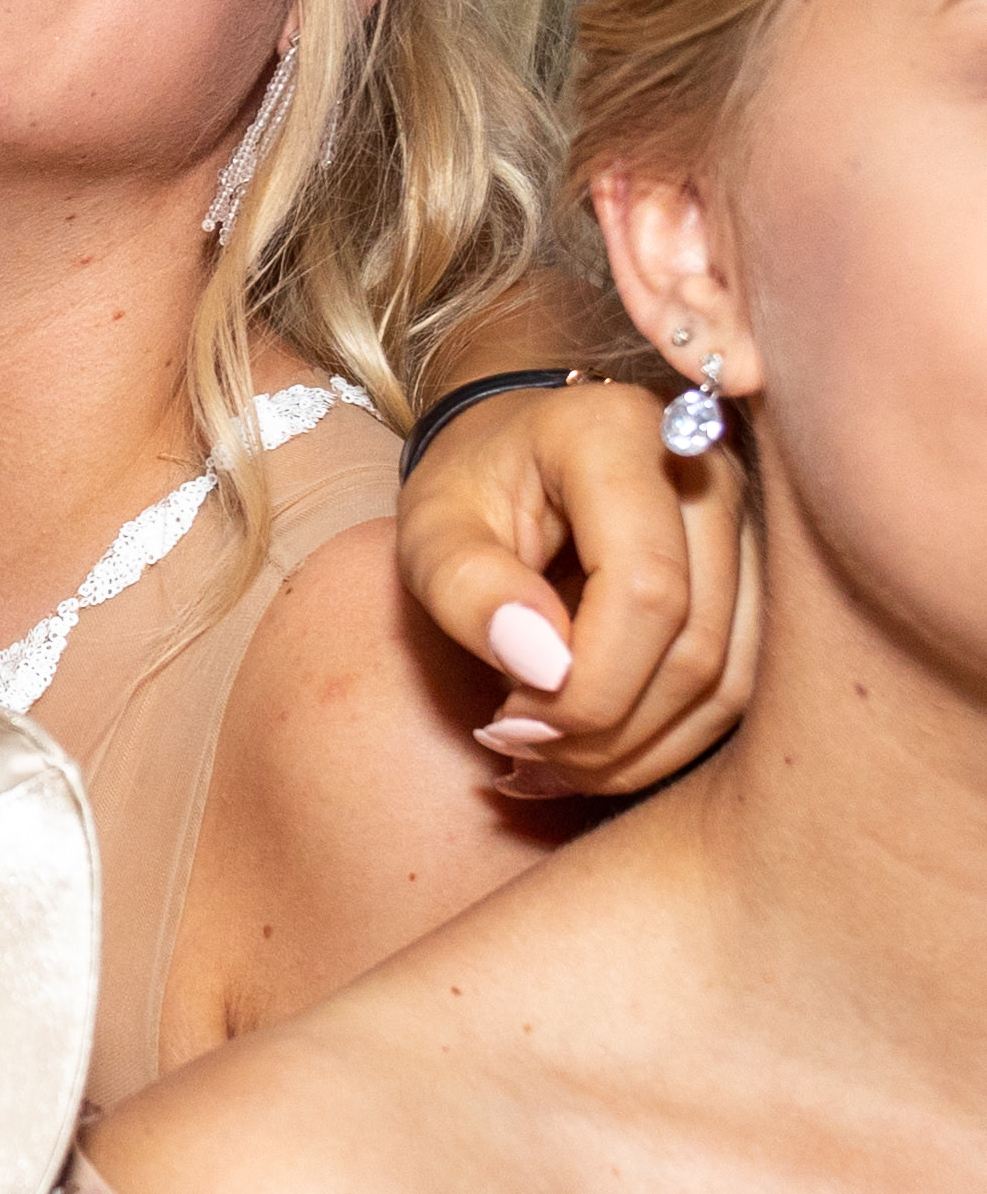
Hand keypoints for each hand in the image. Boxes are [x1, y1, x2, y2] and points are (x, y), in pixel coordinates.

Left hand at [395, 375, 751, 793]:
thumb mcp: (428, 529)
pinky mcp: (765, 573)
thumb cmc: (468, 486)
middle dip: (609, 727)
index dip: (590, 683)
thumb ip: (468, 589)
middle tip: (521, 751)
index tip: (511, 724)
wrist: (518, 449)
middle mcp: (711, 467)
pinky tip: (598, 750)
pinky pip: (742, 681)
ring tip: (552, 758)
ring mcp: (754, 521)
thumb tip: (546, 670)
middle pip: (697, 642)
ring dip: (642, 745)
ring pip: (732, 675)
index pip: (644, 588)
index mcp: (618, 435)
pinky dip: (670, 735)